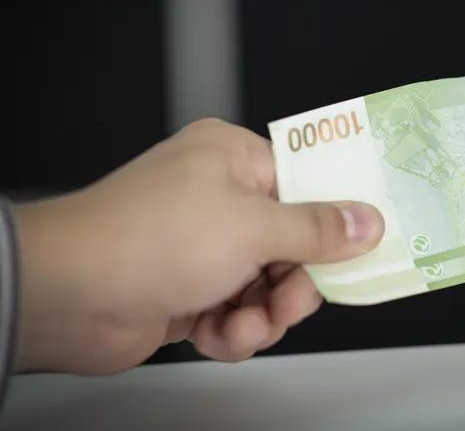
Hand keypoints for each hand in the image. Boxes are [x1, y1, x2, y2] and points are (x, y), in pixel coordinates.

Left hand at [13, 118, 383, 373]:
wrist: (66, 296)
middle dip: (294, 283)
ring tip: (244, 324)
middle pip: (292, 243)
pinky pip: (237, 310)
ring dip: (262, 314)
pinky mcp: (189, 288)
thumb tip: (367, 221)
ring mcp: (203, 246)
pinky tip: (219, 334)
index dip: (335, 219)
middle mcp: (219, 198)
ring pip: (267, 285)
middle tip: (290, 302)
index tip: (363, 248)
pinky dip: (234, 330)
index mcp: (234, 159)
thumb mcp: (252, 228)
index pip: (306, 184)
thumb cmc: (151, 238)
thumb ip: (317, 229)